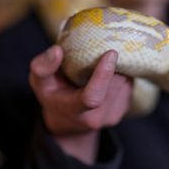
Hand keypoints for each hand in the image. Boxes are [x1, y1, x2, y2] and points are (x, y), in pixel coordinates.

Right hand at [29, 45, 131, 163]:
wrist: (68, 122)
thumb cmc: (52, 96)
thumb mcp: (40, 83)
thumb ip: (43, 67)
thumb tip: (57, 50)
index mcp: (74, 110)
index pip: (92, 97)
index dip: (103, 75)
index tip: (111, 53)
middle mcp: (96, 118)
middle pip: (114, 84)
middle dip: (114, 64)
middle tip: (106, 46)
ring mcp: (112, 117)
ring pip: (124, 83)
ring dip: (118, 68)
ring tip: (104, 60)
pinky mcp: (122, 111)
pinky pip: (128, 86)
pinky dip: (121, 74)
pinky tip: (110, 71)